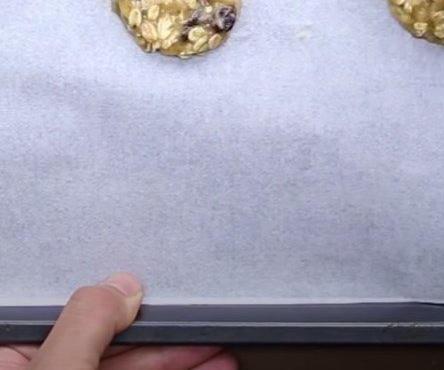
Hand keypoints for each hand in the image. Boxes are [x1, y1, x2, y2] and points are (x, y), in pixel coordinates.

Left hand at [0, 274, 235, 369]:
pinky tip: (210, 365)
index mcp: (11, 359)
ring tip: (221, 348)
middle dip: (167, 330)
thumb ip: (86, 325)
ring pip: (133, 365)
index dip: (120, 292)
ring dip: (183, 356)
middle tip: (205, 317)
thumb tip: (123, 284)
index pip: (68, 306)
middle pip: (110, 337)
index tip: (162, 284)